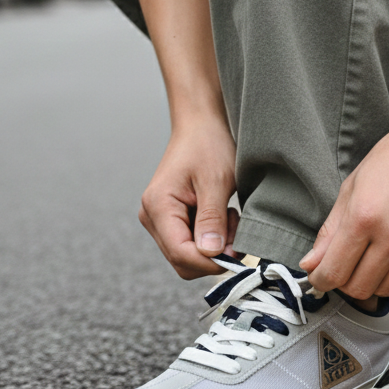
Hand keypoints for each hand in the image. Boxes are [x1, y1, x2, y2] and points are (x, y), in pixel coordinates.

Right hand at [139, 111, 237, 279]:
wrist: (201, 127)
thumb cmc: (208, 146)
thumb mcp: (216, 181)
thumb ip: (212, 218)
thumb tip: (211, 254)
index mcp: (158, 206)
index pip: (180, 253)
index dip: (209, 262)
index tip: (236, 254)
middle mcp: (152, 217)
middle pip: (182, 260)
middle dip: (213, 254)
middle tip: (236, 231)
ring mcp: (159, 220)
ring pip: (188, 255)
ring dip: (214, 246)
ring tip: (229, 216)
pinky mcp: (171, 220)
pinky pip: (190, 243)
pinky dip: (211, 237)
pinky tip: (222, 215)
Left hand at [299, 115, 388, 298]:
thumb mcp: (352, 187)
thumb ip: (330, 230)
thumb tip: (312, 262)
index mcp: (365, 216)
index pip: (335, 272)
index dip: (321, 280)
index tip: (319, 277)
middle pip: (360, 288)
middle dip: (345, 282)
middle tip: (343, 266)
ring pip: (388, 288)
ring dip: (373, 279)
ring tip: (370, 255)